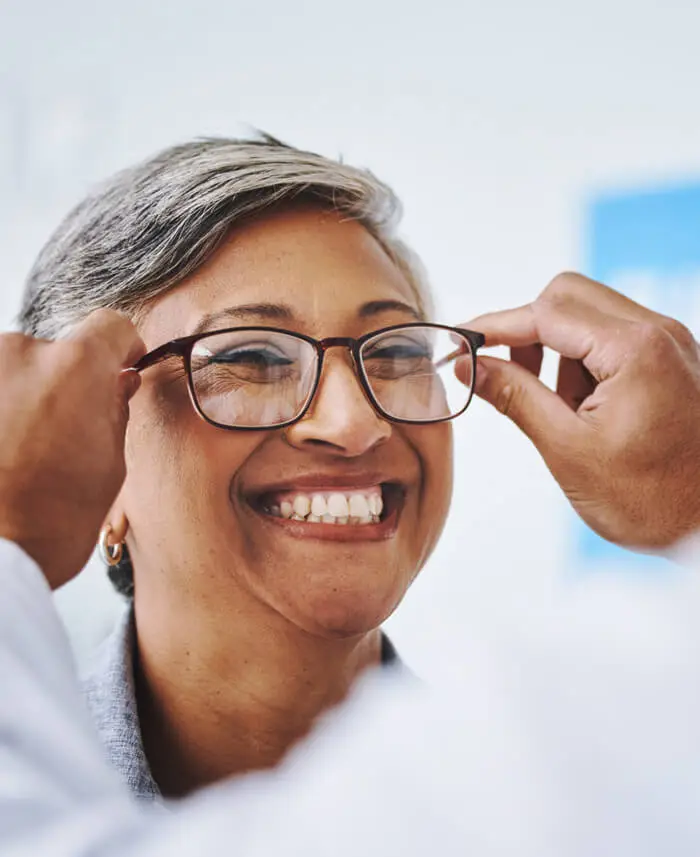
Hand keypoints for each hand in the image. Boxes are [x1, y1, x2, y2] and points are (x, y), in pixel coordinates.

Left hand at [0, 310, 144, 587]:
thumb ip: (114, 410)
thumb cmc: (49, 523)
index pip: (110, 326)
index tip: (122, 364)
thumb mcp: (108, 467)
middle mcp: (19, 351)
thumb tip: (118, 381)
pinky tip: (1, 453)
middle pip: (54, 350)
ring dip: (20, 397)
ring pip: (11, 370)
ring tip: (19, 451)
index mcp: (76, 367)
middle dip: (63, 383)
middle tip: (63, 431)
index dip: (121, 346)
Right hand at [461, 273, 699, 550]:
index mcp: (635, 349)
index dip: (493, 327)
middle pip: (566, 297)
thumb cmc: (653, 501)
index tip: (458, 345)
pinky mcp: (670, 360)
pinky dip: (581, 362)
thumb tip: (470, 366)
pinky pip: (610, 338)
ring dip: (555, 349)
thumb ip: (515, 396)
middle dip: (526, 331)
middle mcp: (657, 333)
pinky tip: (583, 410)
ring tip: (557, 409)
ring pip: (587, 314)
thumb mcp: (568, 449)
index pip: (544, 312)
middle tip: (502, 374)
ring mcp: (668, 344)